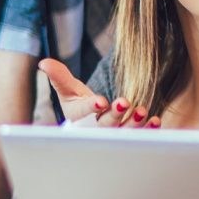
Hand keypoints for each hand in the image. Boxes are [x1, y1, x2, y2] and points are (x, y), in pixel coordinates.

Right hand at [39, 57, 156, 128]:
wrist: (91, 124)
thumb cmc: (77, 103)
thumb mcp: (67, 90)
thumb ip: (59, 77)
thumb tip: (44, 62)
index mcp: (77, 117)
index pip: (82, 112)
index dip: (91, 107)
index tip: (100, 102)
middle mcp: (95, 129)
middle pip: (105, 124)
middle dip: (115, 114)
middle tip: (125, 102)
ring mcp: (113, 134)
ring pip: (123, 131)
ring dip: (133, 122)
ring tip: (143, 111)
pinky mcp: (128, 135)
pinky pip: (138, 134)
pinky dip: (147, 129)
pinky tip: (154, 120)